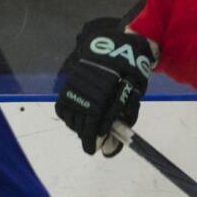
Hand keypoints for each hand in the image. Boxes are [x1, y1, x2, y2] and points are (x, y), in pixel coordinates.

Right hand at [55, 18, 154, 154]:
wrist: (114, 47)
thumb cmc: (128, 72)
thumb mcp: (133, 93)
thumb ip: (126, 114)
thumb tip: (119, 134)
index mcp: (103, 99)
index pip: (93, 127)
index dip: (92, 141)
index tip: (93, 149)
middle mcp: (85, 95)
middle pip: (81, 125)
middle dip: (87, 136)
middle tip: (92, 141)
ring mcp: (74, 90)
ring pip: (71, 118)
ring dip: (78, 127)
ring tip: (86, 129)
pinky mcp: (68, 85)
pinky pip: (62, 108)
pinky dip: (68, 117)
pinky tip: (76, 118)